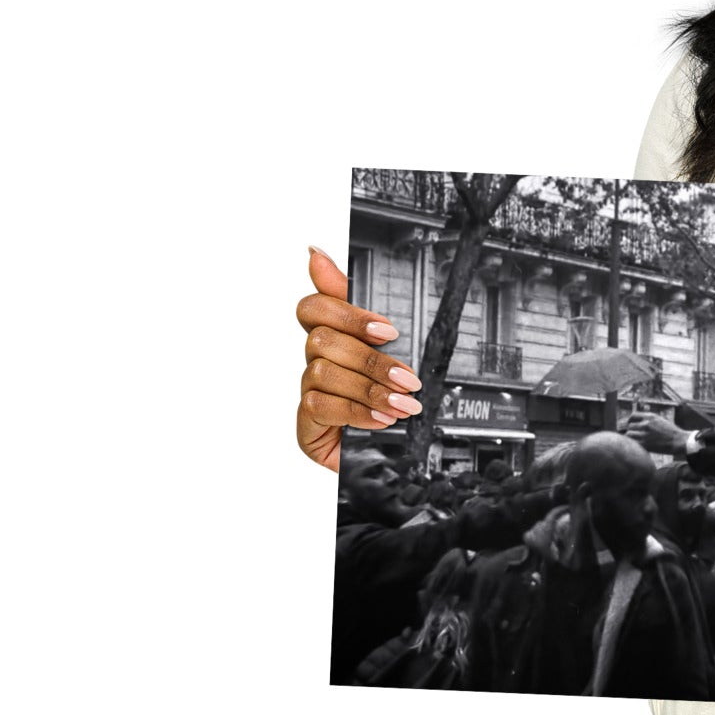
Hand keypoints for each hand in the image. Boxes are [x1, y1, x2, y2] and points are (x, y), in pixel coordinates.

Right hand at [296, 246, 425, 471]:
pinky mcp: (306, 424)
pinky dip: (357, 411)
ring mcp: (308, 393)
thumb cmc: (386, 406)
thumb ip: (360, 312)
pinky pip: (321, 405)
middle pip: (322, 339)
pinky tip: (381, 419)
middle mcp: (314, 364)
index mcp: (333, 342)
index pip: (313, 308)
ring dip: (370, 388)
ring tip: (402, 405)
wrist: (389, 461)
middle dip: (371, 359)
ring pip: (323, 372)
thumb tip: (316, 254)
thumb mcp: (388, 358)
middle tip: (408, 378)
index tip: (387, 329)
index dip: (345, 311)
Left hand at [621, 410, 692, 455]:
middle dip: (632, 430)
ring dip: (631, 437)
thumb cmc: (670, 432)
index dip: (630, 420)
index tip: (631, 424)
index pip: (633, 416)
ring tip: (636, 440)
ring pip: (629, 434)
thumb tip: (638, 420)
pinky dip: (634, 444)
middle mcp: (646, 424)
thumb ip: (649, 419)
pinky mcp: (645, 444)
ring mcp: (645, 434)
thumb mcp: (660, 420)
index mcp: (650, 417)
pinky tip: (638, 445)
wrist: (678, 441)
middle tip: (635, 435)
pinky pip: (633, 442)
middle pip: (630, 426)